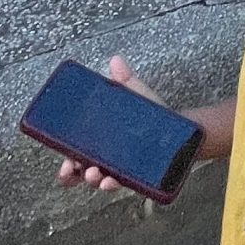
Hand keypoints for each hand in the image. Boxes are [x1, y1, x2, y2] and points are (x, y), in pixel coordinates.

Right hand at [54, 59, 231, 198]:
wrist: (181, 130)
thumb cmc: (152, 116)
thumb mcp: (137, 97)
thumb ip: (126, 81)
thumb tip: (116, 60)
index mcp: (101, 141)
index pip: (77, 155)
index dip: (66, 162)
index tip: (63, 161)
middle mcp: (108, 158)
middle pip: (82, 172)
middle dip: (73, 174)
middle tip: (71, 169)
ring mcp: (121, 169)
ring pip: (100, 180)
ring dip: (93, 180)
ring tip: (94, 174)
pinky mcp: (137, 175)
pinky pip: (122, 184)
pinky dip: (114, 184)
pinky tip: (112, 181)